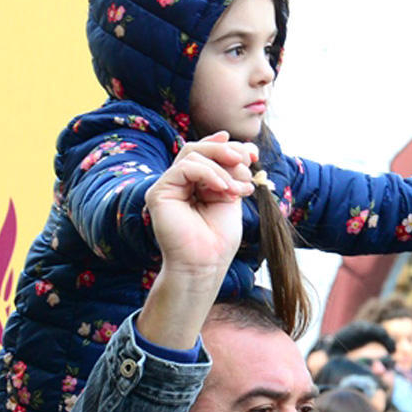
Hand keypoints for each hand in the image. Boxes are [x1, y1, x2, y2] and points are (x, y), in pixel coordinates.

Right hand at [136, 132, 254, 348]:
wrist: (206, 265)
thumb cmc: (219, 239)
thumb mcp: (232, 196)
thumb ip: (235, 172)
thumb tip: (248, 147)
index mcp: (194, 183)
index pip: (207, 152)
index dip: (229, 147)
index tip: (253, 154)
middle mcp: (178, 182)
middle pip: (198, 148)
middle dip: (227, 153)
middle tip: (247, 162)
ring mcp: (167, 186)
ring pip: (192, 154)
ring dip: (221, 167)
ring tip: (237, 188)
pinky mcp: (158, 193)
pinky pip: (184, 168)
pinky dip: (208, 173)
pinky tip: (223, 189)